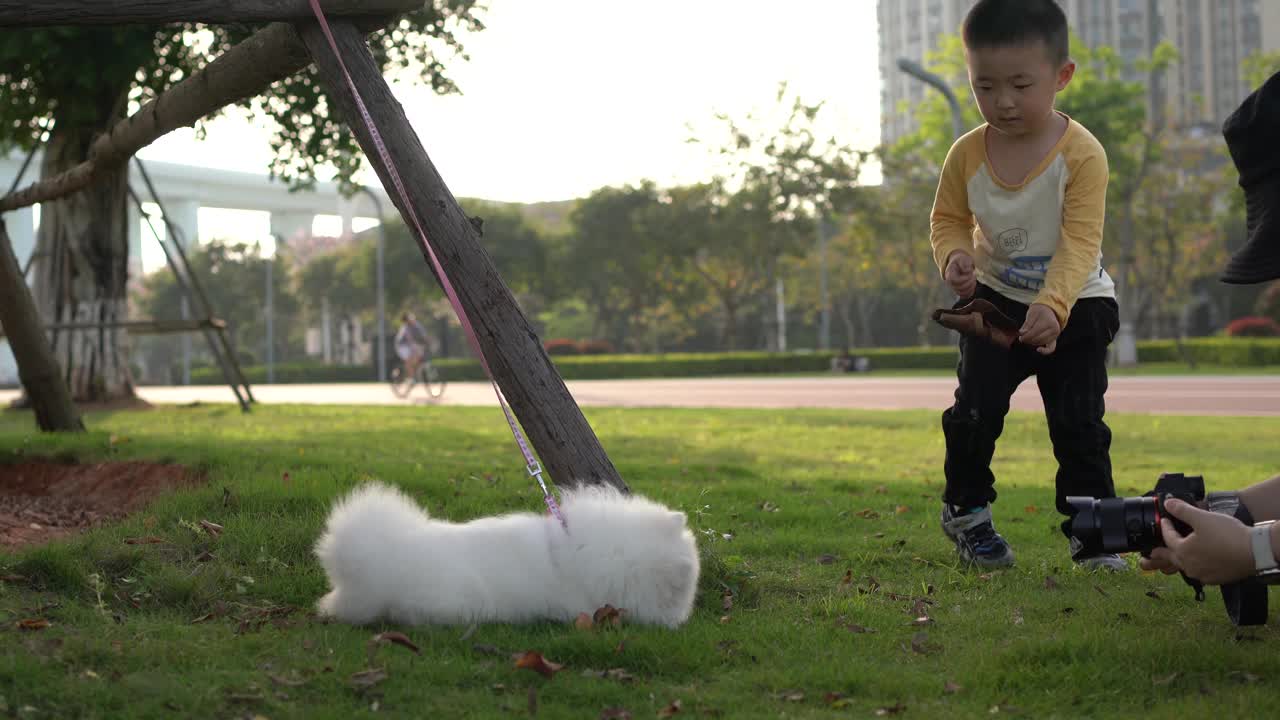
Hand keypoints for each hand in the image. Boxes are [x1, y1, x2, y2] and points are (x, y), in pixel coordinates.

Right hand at [944, 252, 975, 297]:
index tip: (971, 272)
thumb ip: (965, 263)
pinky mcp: (959, 291)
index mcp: (949, 274)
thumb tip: (967, 271)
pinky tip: (973, 284)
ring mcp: (954, 288)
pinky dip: (971, 291)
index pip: (955, 280)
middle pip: (959, 288)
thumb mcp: (963, 258)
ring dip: (971, 287)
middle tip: (974, 274)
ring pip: (962, 293)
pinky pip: (965, 296)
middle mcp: (950, 283)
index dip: (964, 278)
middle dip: (970, 282)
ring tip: (973, 279)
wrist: (960, 264)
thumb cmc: (961, 261)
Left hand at [1019, 304, 1060, 353]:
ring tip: (1028, 337)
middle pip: (1038, 339)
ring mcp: (1056, 335)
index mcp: (1049, 322)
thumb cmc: (1039, 312)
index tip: (1020, 336)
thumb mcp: (1032, 314)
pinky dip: (1045, 351)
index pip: (1035, 332)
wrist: (1048, 311)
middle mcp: (1054, 329)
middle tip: (1022, 338)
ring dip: (1033, 342)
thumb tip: (1022, 333)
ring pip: (1041, 343)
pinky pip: (1051, 348)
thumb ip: (1027, 324)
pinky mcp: (1054, 339)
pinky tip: (1038, 350)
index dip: (1026, 336)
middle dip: (1028, 339)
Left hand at [1139, 498, 1255, 584]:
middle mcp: (1189, 566)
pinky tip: (1199, 563)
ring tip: (1176, 558)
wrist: (1255, 551)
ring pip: (1186, 567)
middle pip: (1171, 557)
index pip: (1168, 538)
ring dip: (1180, 560)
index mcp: (1182, 551)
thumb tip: (1167, 503)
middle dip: (1161, 553)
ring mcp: (1202, 575)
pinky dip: (1196, 566)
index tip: (1164, 520)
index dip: (1165, 527)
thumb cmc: (1228, 535)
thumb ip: (1182, 510)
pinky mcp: (1216, 579)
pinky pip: (1200, 573)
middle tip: (1151, 554)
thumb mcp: (1202, 518)